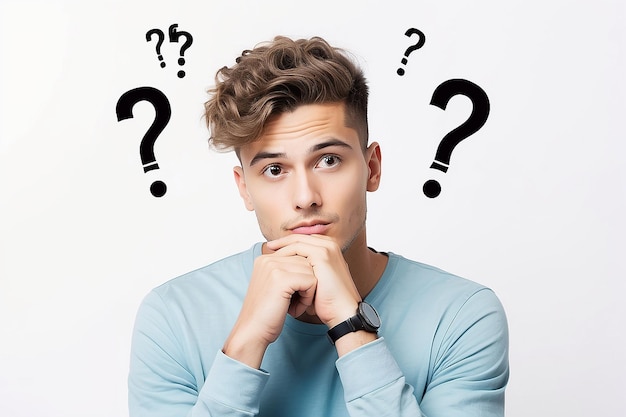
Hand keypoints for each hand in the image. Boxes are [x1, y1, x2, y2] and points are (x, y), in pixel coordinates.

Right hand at [222, 250, 316, 367]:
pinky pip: (311, 281)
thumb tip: (311, 264)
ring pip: (311, 271)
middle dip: (306, 283)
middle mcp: (268, 259)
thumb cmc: (265, 314)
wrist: (252, 332)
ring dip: (308, 291)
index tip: (290, 297)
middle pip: (306, 263)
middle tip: (294, 303)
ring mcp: (274, 267)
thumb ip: (287, 272)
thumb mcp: (275, 287)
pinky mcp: (282, 279)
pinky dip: (308, 298)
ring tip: (294, 306)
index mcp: (265, 259)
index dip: (301, 279)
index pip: (298, 257)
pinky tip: (295, 309)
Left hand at [266, 234, 361, 328]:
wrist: (342, 312)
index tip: (274, 248)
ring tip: (269, 251)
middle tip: (269, 246)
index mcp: (330, 249)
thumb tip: (288, 271)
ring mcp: (327, 249)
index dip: (289, 243)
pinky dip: (285, 252)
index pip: (305, 240)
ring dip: (282, 246)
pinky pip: (298, 248)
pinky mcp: (322, 256)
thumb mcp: (316, 282)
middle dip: (283, 241)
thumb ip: (306, 272)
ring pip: (298, 240)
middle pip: (301, 237)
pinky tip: (276, 258)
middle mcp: (330, 245)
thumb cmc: (328, 301)